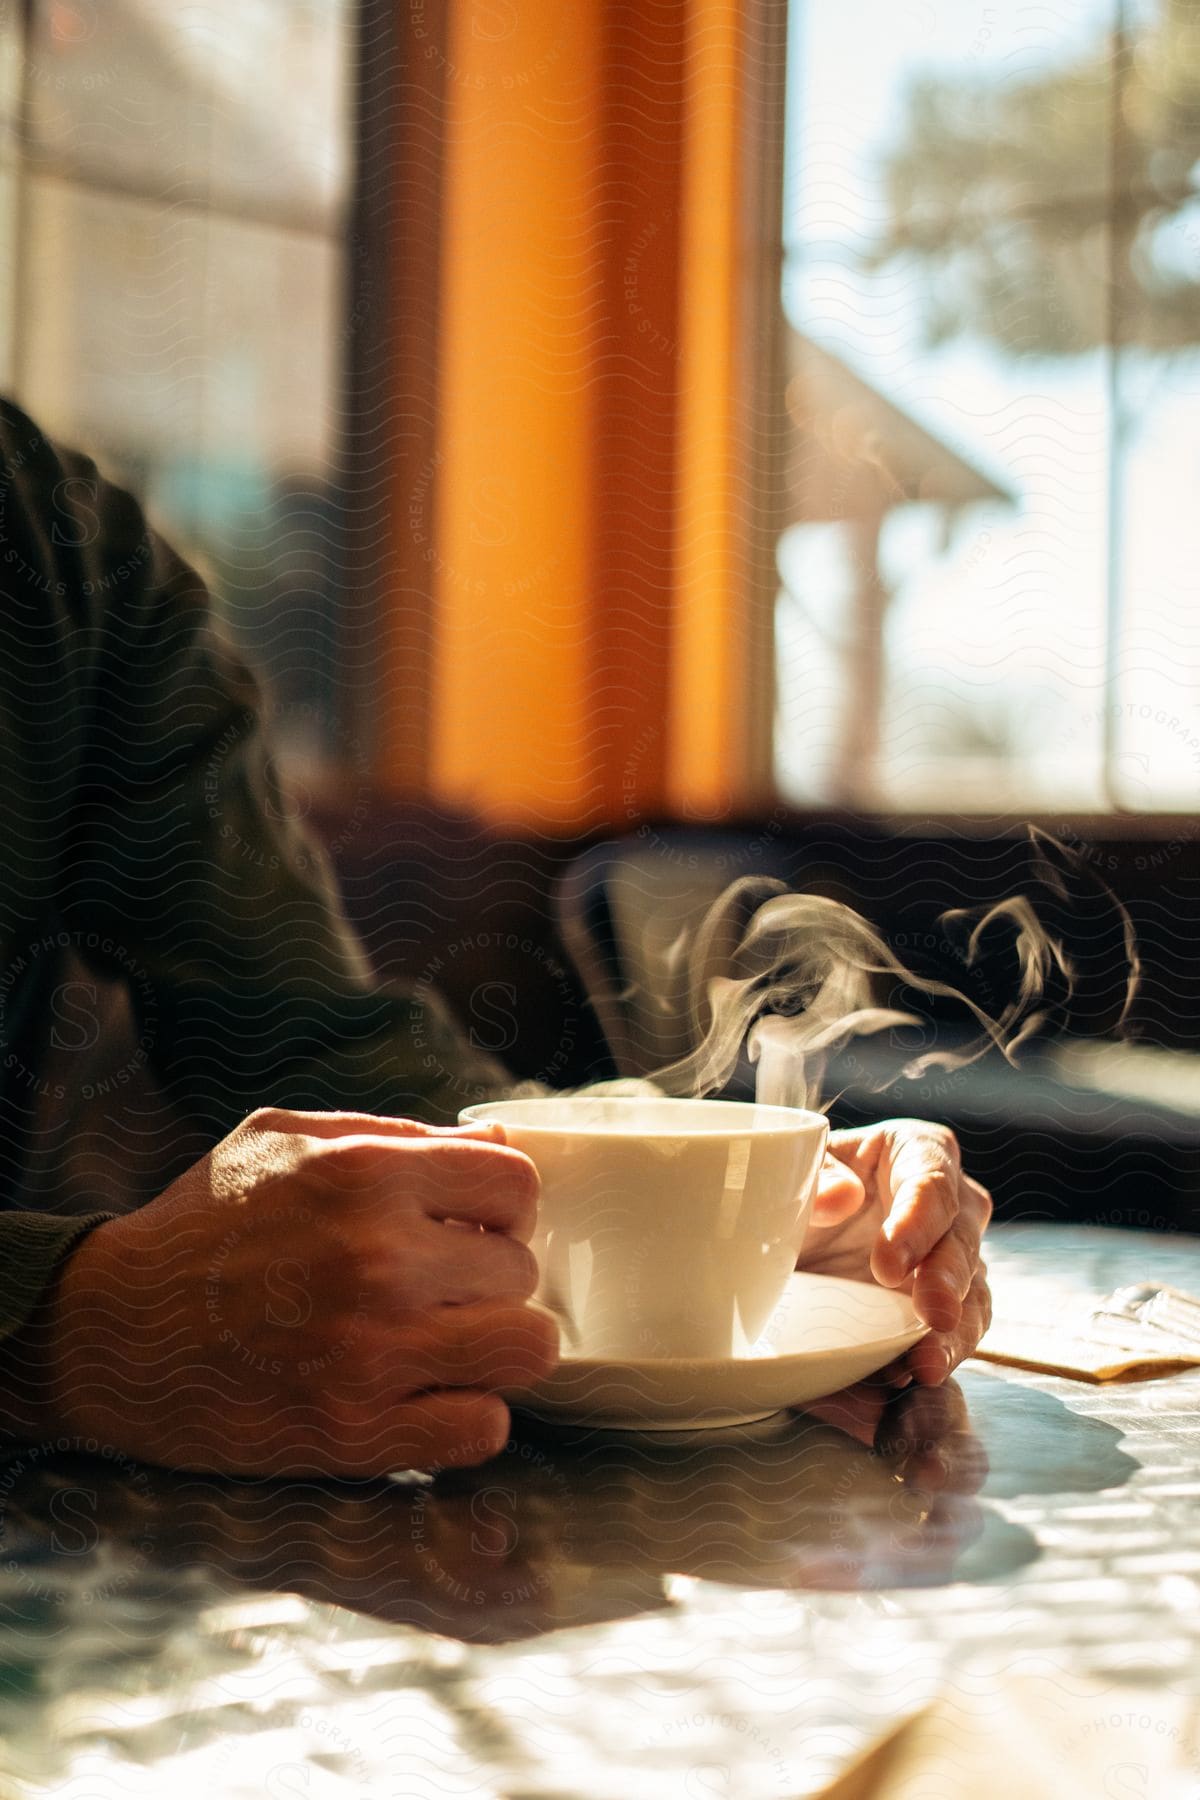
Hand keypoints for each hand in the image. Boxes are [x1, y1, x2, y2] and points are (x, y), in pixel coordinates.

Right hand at [20, 1108, 557, 1476]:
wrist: (109, 1333)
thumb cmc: (199, 1226)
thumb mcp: (283, 1138)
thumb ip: (393, 1134)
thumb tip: (491, 1149)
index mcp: (363, 1176)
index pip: (516, 1185)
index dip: (501, 1208)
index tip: (469, 1228)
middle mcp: (377, 1261)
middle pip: (522, 1270)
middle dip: (488, 1278)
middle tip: (440, 1290)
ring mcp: (370, 1354)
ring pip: (526, 1350)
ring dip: (494, 1348)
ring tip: (448, 1343)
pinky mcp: (354, 1434)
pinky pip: (482, 1429)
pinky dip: (465, 1417)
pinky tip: (424, 1397)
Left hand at [795, 1118, 991, 1444]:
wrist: (792, 1229)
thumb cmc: (804, 1183)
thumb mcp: (799, 1167)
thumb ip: (817, 1175)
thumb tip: (839, 1199)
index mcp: (918, 1151)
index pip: (931, 1181)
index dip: (916, 1223)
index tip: (888, 1265)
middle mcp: (951, 1204)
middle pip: (960, 1241)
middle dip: (947, 1282)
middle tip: (932, 1317)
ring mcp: (953, 1259)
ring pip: (972, 1295)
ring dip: (955, 1334)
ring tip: (928, 1364)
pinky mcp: (943, 1306)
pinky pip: (955, 1334)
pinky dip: (937, 1357)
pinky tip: (912, 1377)